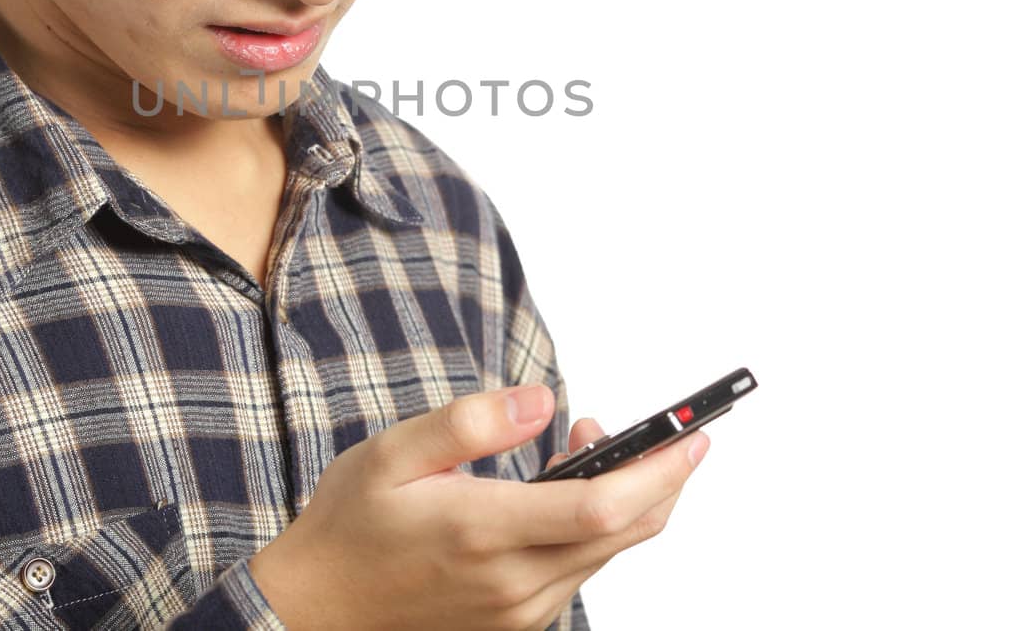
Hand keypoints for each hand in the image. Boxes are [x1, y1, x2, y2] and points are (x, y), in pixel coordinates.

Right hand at [248, 386, 709, 630]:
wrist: (316, 611)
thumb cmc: (350, 527)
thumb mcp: (391, 453)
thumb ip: (470, 423)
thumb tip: (542, 401)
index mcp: (484, 532)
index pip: (603, 509)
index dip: (659, 472)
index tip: (694, 436)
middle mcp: (514, 583)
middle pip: (625, 532)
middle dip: (661, 478)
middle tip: (667, 432)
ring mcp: (520, 611)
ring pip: (607, 553)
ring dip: (624, 498)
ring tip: (585, 442)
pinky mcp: (518, 623)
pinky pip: (580, 572)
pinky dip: (594, 528)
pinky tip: (563, 492)